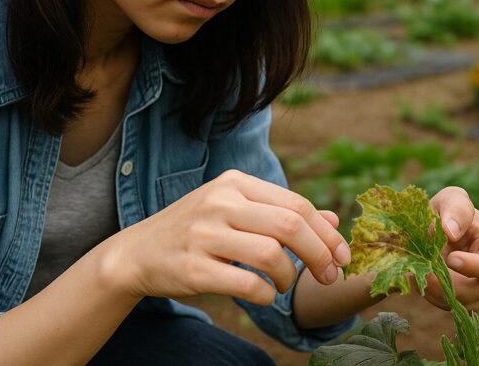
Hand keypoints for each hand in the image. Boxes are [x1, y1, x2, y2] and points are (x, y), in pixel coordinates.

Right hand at [101, 169, 349, 306]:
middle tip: (330, 276)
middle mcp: (220, 202)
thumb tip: (333, 221)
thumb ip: (282, 213)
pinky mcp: (193, 268)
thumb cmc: (197, 231)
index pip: (296, 204)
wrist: (137, 252)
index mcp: (235, 183)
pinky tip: (264, 295)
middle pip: (290, 226)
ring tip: (283, 284)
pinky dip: (266, 294)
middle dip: (319, 254)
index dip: (326, 233)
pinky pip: (247, 284)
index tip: (342, 256)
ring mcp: (204, 234)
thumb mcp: (237, 211)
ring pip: (271, 254)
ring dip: (289, 276)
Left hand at [417, 186, 478, 311]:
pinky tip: (415, 279)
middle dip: (452, 284)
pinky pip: (447, 305)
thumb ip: (455, 208)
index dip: (473, 266)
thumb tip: (451, 231)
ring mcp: (476, 289)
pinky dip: (430, 295)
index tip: (451, 259)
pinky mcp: (458, 298)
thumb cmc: (446, 210)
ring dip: (438, 292)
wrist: (428, 228)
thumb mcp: (451, 199)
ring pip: (462, 302)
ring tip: (418, 274)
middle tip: (427, 274)